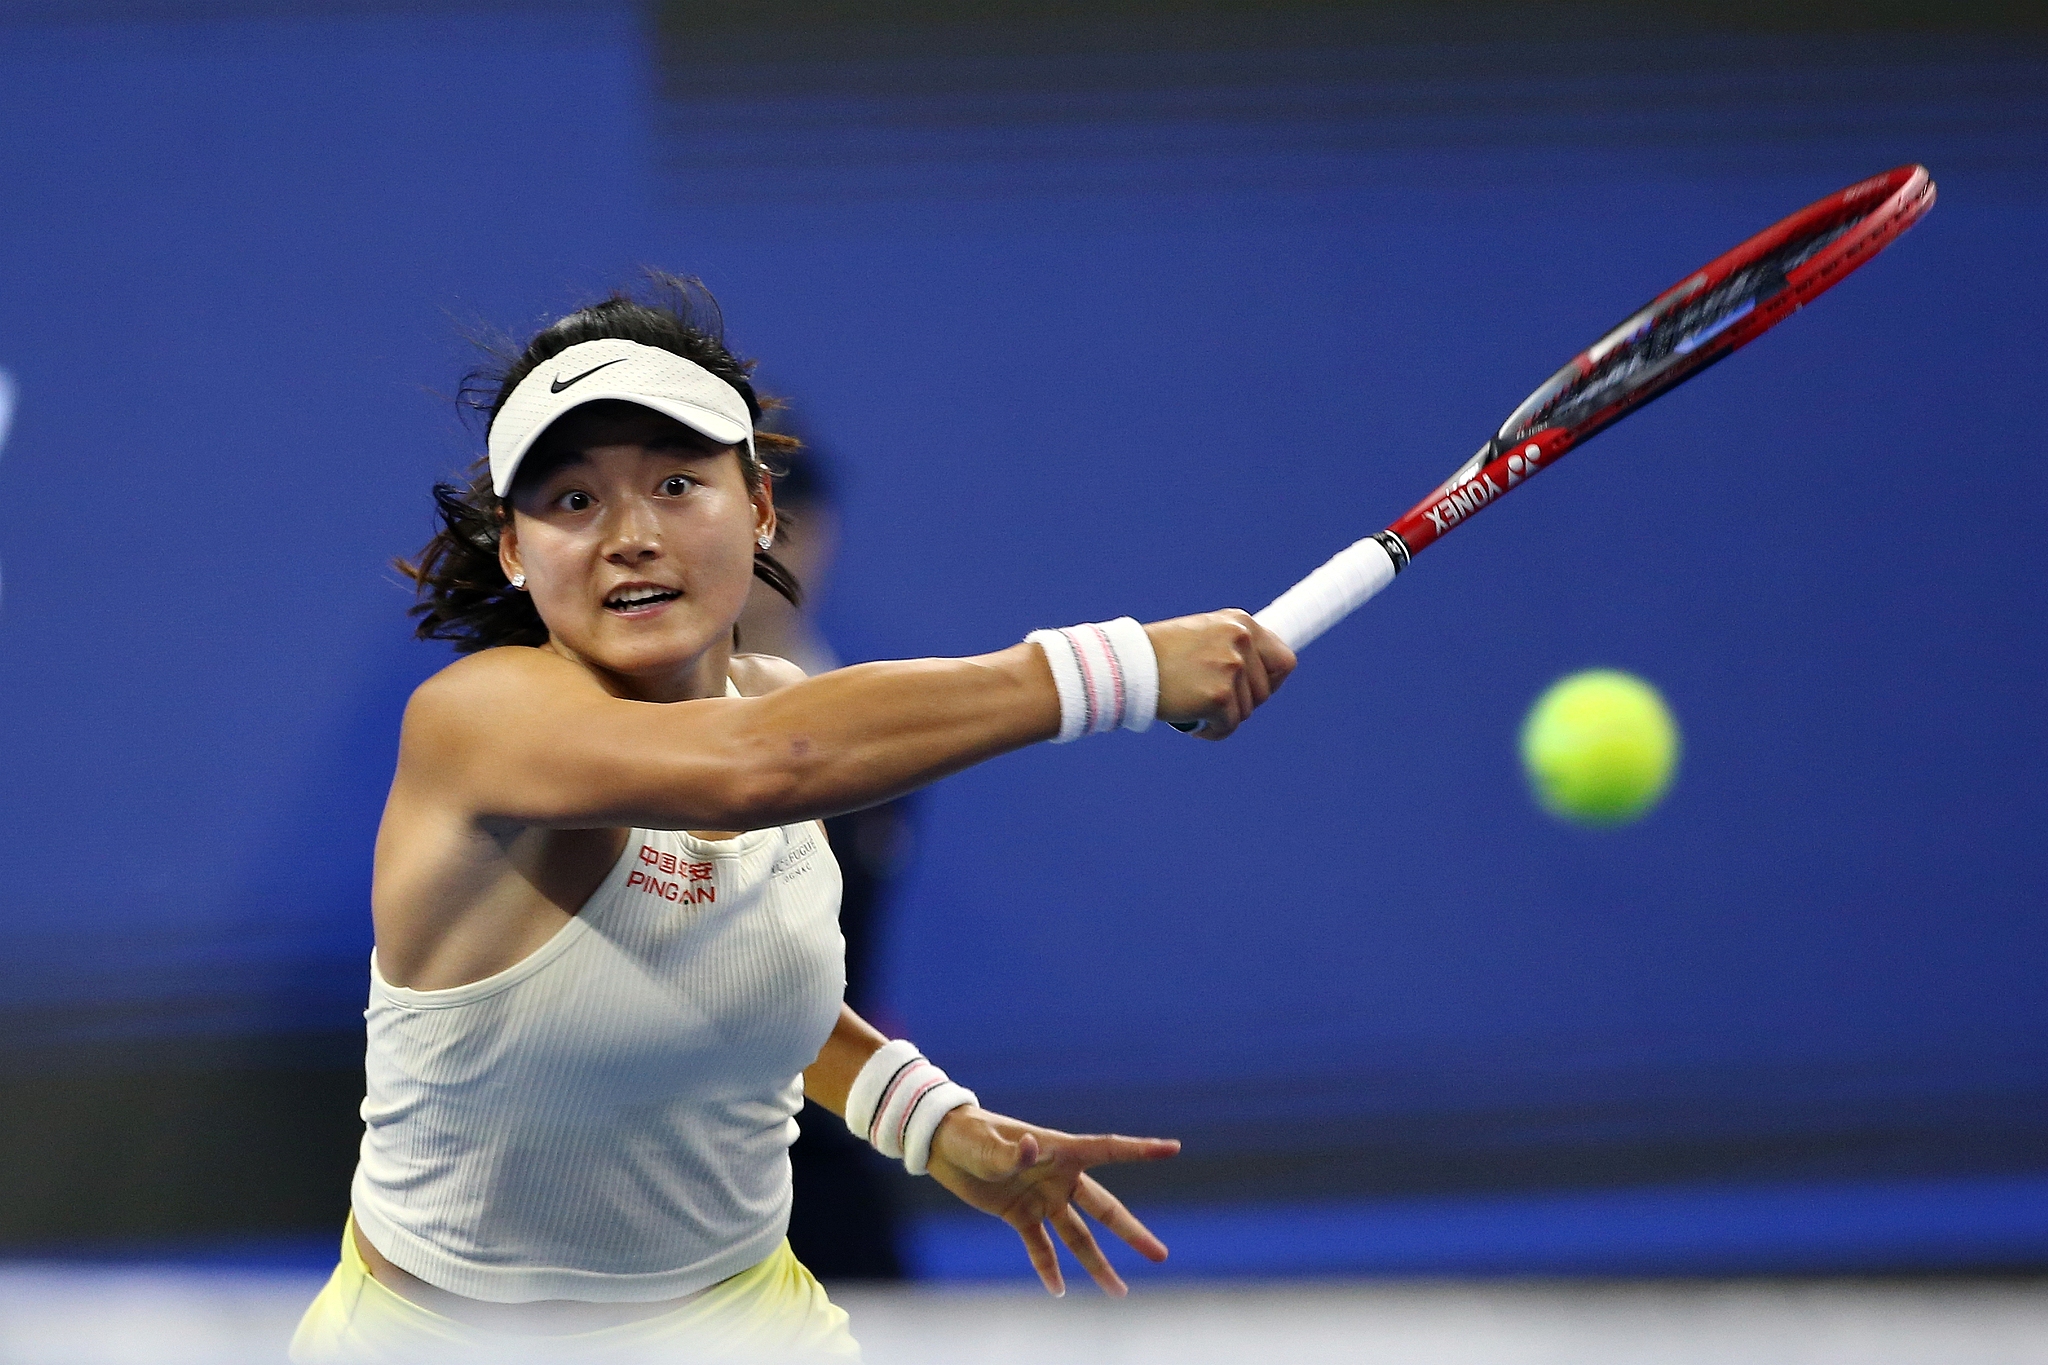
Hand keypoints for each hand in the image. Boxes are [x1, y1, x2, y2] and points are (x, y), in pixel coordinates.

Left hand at [925, 1106, 1179, 1296]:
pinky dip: (1048, 1269)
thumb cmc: (967, 1132)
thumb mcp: (986, 1142)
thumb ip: (1010, 1151)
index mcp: (1058, 1150)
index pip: (1107, 1149)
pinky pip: (1039, 1247)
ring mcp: (1041, 1198)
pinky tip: (1059, 1290)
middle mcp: (1058, 1177)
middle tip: (1161, 1255)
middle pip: (1104, 1209)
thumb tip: (1031, 1148)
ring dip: (1098, 1264)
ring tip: (1120, 1292)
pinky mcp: (1019, 1215)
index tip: (1174, 1148)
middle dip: (1132, 1232)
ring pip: (1078, 1236)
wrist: (942, 1145)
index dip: (1140, 1149)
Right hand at [1145, 610, 1295, 739]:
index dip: (1273, 681)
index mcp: (1240, 623)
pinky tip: (1191, 723)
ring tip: (1194, 707)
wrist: (1126, 664)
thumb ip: (1232, 648)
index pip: (1284, 659)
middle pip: (1264, 692)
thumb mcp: (1203, 636)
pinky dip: (1211, 731)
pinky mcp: (1219, 696)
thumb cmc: (1159, 654)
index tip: (1256, 692)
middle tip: (1212, 702)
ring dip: (1223, 717)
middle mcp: (1241, 640)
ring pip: (1246, 711)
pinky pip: (1228, 727)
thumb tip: (1264, 674)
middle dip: (1241, 703)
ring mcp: (1232, 667)